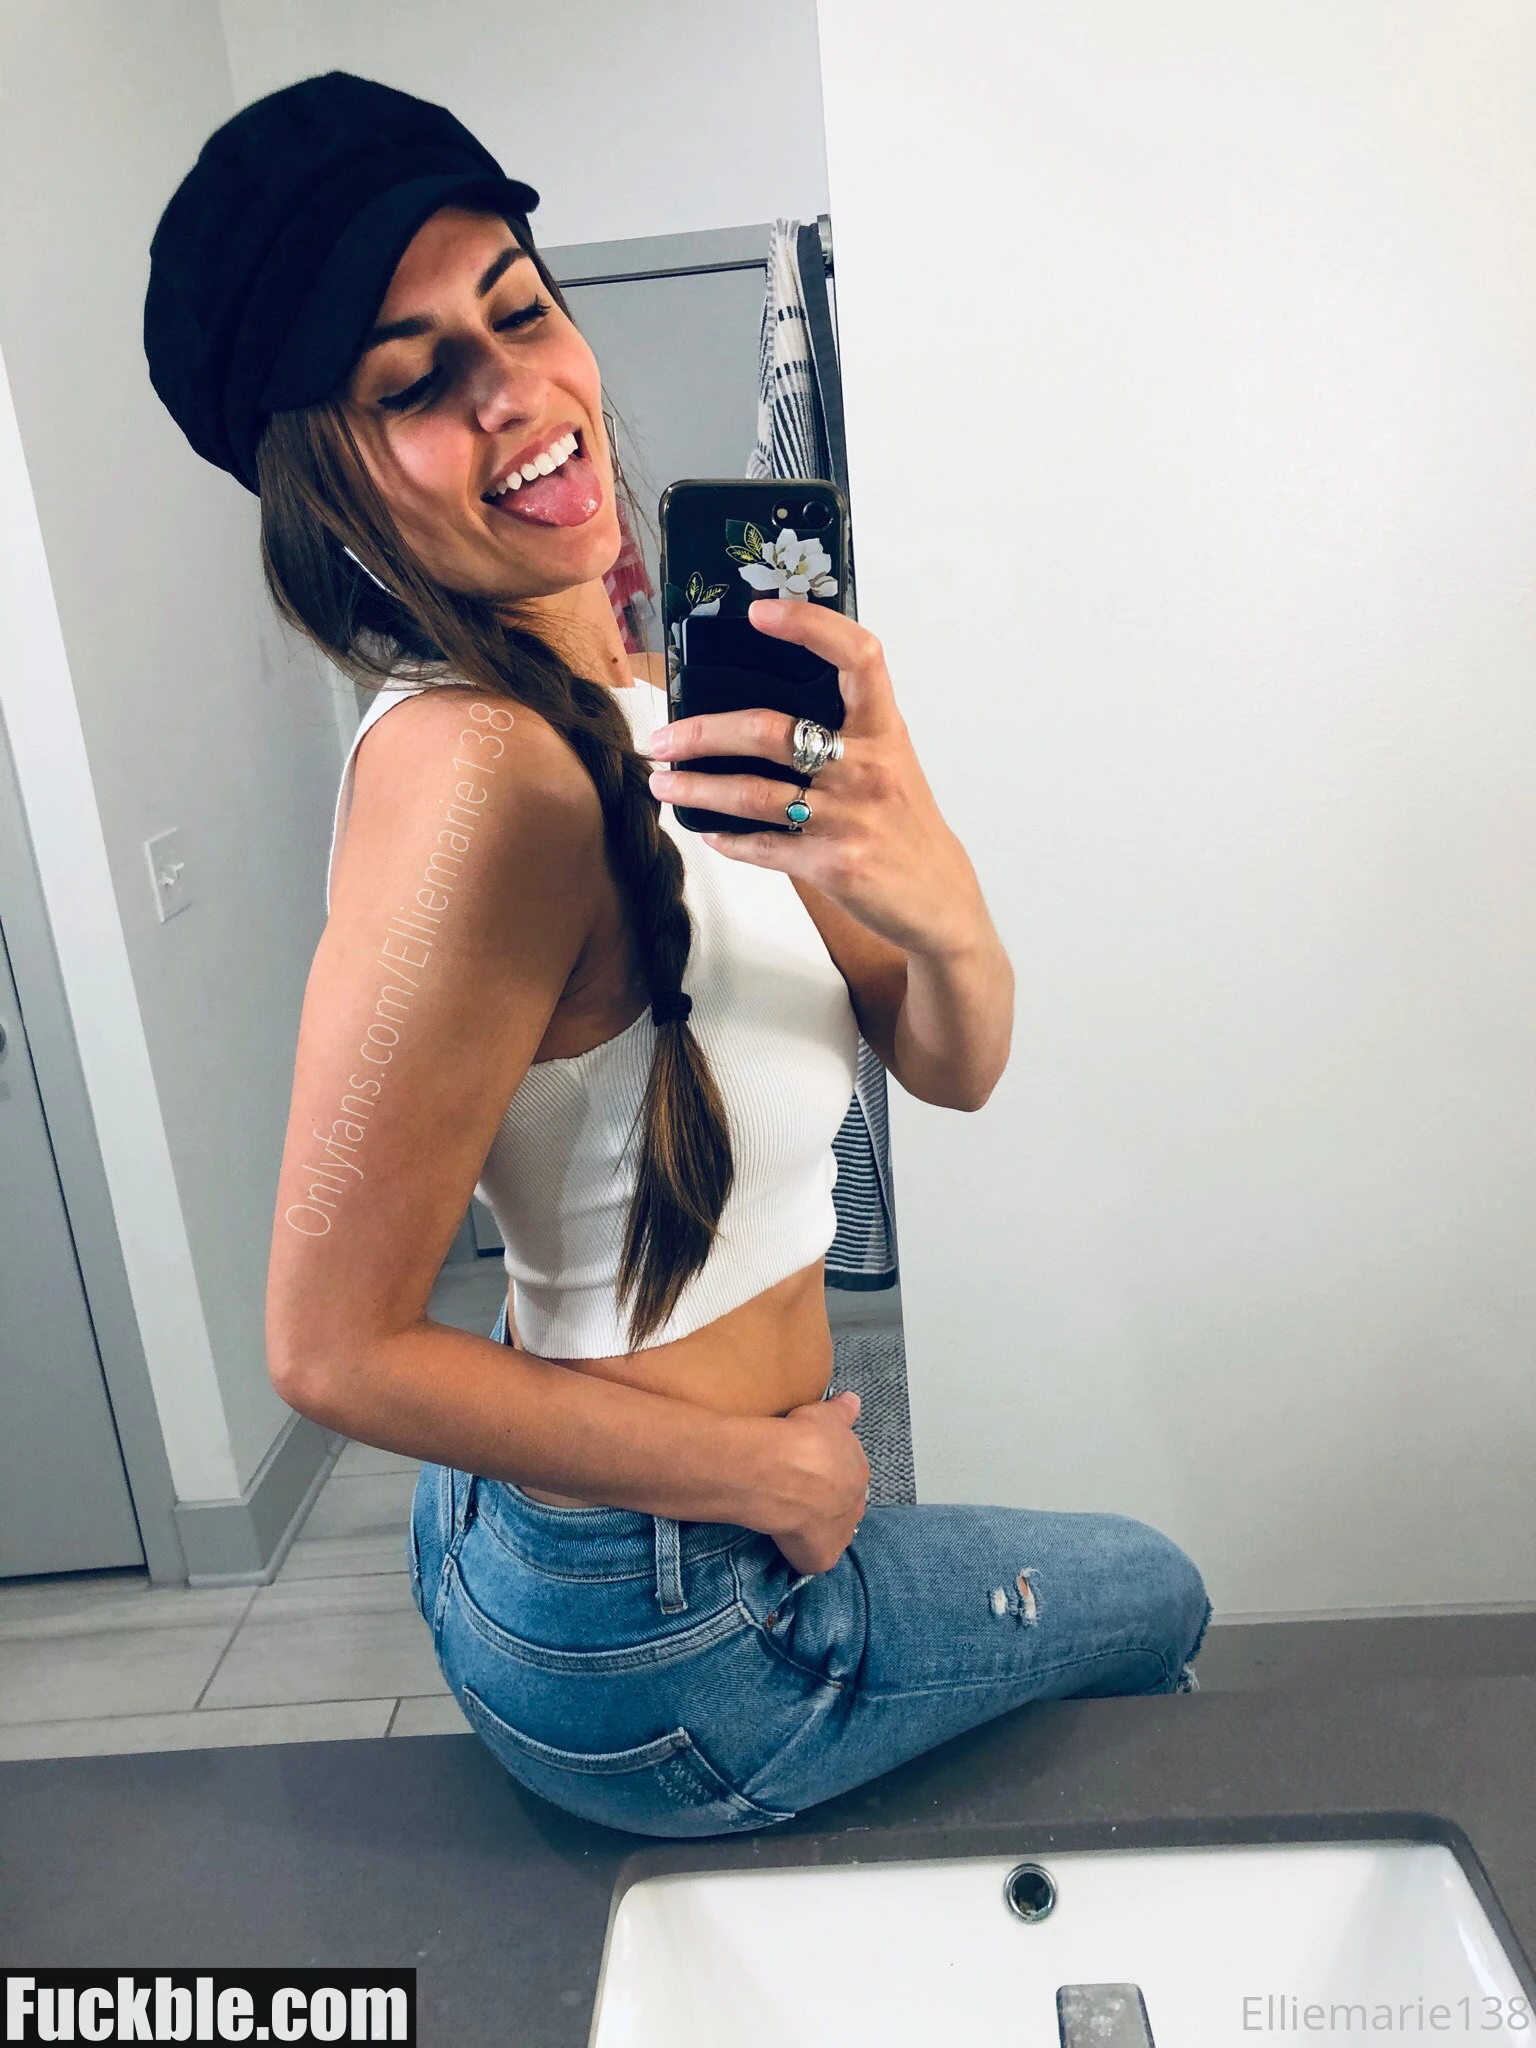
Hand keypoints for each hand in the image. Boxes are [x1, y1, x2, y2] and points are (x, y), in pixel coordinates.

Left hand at [647, 600, 984, 958]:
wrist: (940, 898)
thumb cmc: (906, 823)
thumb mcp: (891, 763)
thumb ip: (846, 732)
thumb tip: (762, 706)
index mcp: (884, 730)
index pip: (858, 656)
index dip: (811, 625)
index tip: (759, 613)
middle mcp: (868, 768)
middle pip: (769, 731)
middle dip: (702, 733)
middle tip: (662, 738)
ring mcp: (849, 818)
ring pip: (751, 793)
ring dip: (696, 789)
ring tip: (662, 784)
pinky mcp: (833, 864)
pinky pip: (762, 846)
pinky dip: (727, 840)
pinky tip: (708, 832)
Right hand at [762, 1388, 869, 1575]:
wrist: (783, 1471)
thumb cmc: (804, 1437)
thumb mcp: (825, 1414)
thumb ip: (842, 1411)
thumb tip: (854, 1401)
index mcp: (859, 1469)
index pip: (847, 1475)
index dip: (826, 1474)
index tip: (808, 1471)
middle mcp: (857, 1503)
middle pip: (843, 1505)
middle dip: (825, 1502)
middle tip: (797, 1494)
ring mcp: (841, 1533)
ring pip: (831, 1532)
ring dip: (816, 1528)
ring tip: (789, 1518)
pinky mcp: (822, 1556)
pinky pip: (813, 1558)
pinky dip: (801, 1553)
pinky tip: (785, 1543)